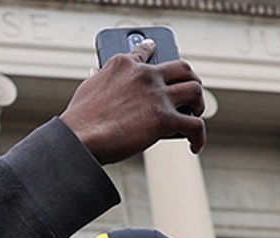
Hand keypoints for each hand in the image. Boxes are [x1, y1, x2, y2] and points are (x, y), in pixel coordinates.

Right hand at [59, 40, 206, 160]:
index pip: (145, 51)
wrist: (79, 139)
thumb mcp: (87, 88)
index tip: (157, 49)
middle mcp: (145, 75)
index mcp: (123, 65)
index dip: (153, 50)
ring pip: (195, 91)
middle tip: (191, 91)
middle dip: (191, 78)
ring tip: (196, 114)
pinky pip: (195, 126)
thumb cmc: (79, 119)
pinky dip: (199, 137)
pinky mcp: (165, 119)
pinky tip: (195, 146)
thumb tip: (96, 73)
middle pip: (183, 68)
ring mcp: (157, 96)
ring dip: (199, 103)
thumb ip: (98, 77)